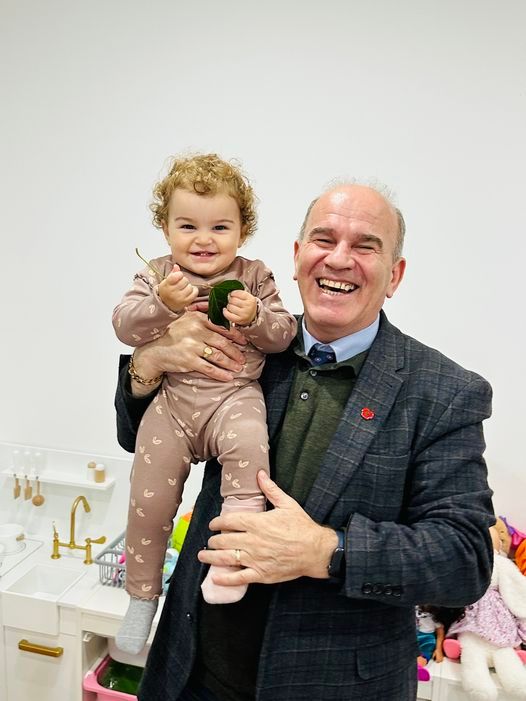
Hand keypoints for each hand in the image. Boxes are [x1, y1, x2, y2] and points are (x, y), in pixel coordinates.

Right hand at [130, 310, 247, 393]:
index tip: (243, 342)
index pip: (221, 327)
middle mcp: (196, 331)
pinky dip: (221, 373)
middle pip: (222, 342)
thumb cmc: (172, 334)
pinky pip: (209, 368)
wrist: (153, 349)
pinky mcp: (189, 360)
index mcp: (197, 319)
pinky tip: (228, 377)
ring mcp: (193, 346)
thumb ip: (202, 320)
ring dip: (230, 363)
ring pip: (218, 356)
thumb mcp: (186, 321)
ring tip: (238, 368)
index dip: (235, 335)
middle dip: (235, 352)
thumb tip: (224, 323)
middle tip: (243, 358)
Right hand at [158, 264, 197, 311]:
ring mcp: (180, 298)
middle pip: (185, 280)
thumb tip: (176, 265)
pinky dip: (194, 291)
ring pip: (190, 287)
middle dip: (184, 280)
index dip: (179, 274)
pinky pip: (195, 293)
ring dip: (188, 286)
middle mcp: (173, 292)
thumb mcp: (167, 281)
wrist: (166, 305)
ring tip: (184, 288)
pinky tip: (189, 291)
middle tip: (181, 284)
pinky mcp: (186, 302)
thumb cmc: (167, 290)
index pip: (176, 276)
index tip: (178, 276)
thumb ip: (172, 273)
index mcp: (167, 285)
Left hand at [197, 471, 338, 584]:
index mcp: (257, 522)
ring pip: (226, 558)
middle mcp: (253, 541)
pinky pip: (238, 577)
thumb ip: (271, 489)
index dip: (217, 522)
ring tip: (203, 556)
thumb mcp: (287, 504)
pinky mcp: (261, 573)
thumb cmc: (302, 527)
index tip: (213, 524)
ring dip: (211, 557)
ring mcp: (255, 558)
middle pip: (224, 540)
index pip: (229, 521)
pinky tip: (215, 577)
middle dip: (213, 540)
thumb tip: (260, 474)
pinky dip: (225, 578)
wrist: (316, 550)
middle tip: (210, 540)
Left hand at [223, 290, 256, 326]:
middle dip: (231, 300)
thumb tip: (229, 295)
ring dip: (229, 306)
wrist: (251, 315)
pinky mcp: (239, 320)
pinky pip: (228, 315)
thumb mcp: (246, 297)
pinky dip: (225, 312)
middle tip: (233, 302)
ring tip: (232, 307)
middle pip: (233, 300)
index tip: (233, 294)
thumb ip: (238, 294)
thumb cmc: (246, 304)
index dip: (233, 293)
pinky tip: (225, 310)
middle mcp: (248, 306)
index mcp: (251, 299)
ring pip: (230, 307)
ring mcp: (244, 314)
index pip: (238, 293)